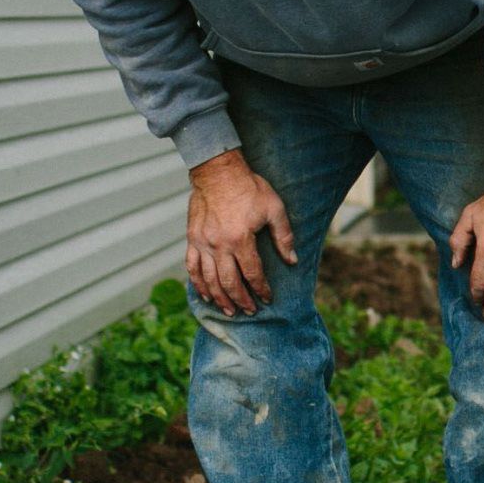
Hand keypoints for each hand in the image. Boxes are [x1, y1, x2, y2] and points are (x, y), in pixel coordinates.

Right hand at [185, 150, 295, 314]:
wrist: (218, 171)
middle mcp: (219, 245)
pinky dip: (197, 284)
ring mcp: (202, 243)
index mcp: (240, 239)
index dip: (261, 289)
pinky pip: (191, 267)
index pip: (252, 273)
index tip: (267, 299)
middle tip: (249, 311)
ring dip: (219, 298)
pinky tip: (205, 295)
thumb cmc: (249, 188)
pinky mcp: (192, 238)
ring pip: (209, 279)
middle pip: (229, 282)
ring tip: (229, 310)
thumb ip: (284, 236)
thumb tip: (292, 260)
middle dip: (241, 300)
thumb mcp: (274, 208)